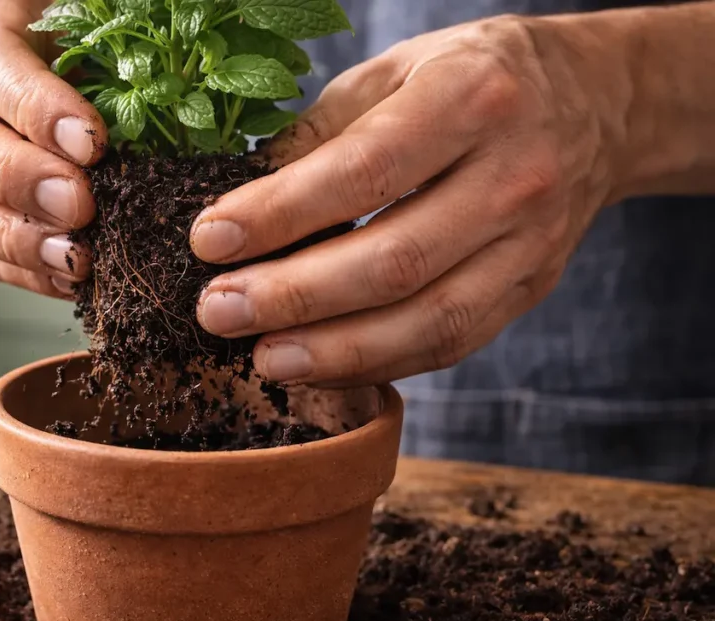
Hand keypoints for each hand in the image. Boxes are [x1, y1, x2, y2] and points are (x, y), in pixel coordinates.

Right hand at [0, 0, 105, 297]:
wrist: (75, 82)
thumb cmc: (95, 51)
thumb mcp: (97, 35)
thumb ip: (115, 55)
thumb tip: (130, 116)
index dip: (36, 110)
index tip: (92, 144)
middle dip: (18, 181)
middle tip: (79, 205)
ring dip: (14, 240)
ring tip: (74, 258)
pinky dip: (25, 274)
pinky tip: (73, 281)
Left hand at [191, 14, 616, 387]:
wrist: (595, 105)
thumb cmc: (473, 79)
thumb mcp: (397, 70)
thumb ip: (322, 133)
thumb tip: (241, 201)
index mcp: (471, 99)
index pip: (363, 170)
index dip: (280, 213)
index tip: (209, 240)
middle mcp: (512, 176)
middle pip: (394, 260)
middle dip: (294, 297)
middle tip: (217, 312)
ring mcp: (529, 244)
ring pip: (428, 320)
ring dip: (335, 352)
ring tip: (262, 358)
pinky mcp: (528, 289)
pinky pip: (451, 343)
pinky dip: (380, 363)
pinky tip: (320, 366)